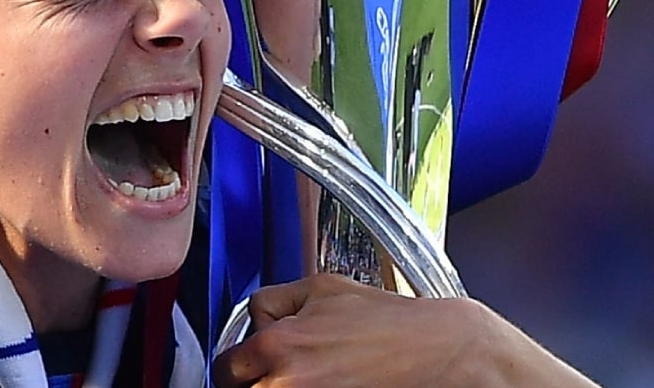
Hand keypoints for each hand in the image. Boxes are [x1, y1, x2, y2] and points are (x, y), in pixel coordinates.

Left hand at [211, 273, 599, 387]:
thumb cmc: (388, 321)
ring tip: (310, 375)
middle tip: (283, 368)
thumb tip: (253, 318)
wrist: (440, 350)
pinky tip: (328, 382)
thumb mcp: (322, 288)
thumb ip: (274, 301)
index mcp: (276, 346)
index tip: (247, 364)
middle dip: (255, 379)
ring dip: (278, 385)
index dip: (238, 364)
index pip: (226, 368)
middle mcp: (285, 384)